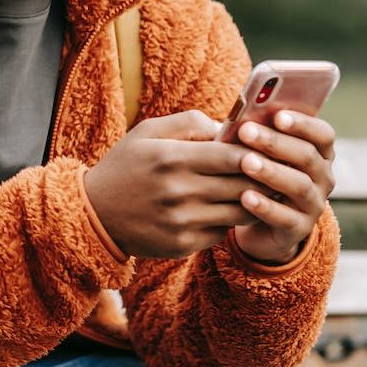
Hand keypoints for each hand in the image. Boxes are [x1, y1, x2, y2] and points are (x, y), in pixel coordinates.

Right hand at [83, 110, 253, 258]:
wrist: (94, 214)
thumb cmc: (126, 165)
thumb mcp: (148, 132)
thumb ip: (190, 122)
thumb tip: (229, 127)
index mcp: (171, 158)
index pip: (232, 156)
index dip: (255, 153)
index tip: (264, 150)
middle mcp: (178, 191)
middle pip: (242, 185)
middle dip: (262, 177)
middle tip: (272, 170)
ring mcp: (181, 221)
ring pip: (239, 212)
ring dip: (252, 201)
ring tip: (257, 190)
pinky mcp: (182, 244)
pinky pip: (222, 232)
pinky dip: (228, 220)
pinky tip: (225, 210)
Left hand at [229, 111, 336, 264]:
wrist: (260, 224)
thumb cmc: (260, 177)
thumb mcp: (263, 155)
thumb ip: (259, 136)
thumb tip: (241, 117)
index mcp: (319, 154)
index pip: (323, 134)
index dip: (303, 124)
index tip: (278, 115)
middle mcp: (323, 178)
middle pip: (307, 156)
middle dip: (275, 142)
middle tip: (246, 132)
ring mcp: (313, 205)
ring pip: (299, 186)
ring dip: (272, 172)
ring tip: (246, 162)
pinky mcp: (298, 229)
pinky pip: (285, 218)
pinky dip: (265, 206)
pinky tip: (245, 197)